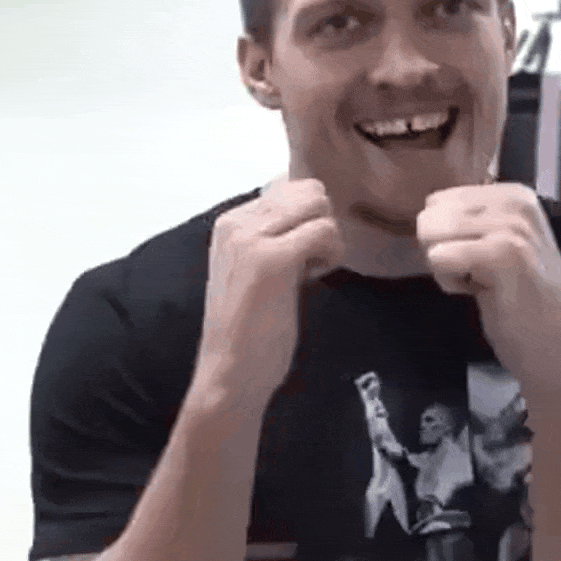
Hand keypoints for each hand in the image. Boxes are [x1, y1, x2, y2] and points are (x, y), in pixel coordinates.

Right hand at [195, 176, 344, 404]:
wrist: (230, 373)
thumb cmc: (248, 330)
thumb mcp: (254, 269)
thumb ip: (273, 237)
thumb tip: (312, 210)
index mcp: (229, 222)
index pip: (287, 187)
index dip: (305, 220)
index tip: (298, 256)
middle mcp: (236, 222)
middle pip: (308, 190)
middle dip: (320, 224)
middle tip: (310, 263)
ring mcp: (252, 238)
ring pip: (318, 204)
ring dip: (327, 237)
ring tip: (311, 271)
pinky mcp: (273, 260)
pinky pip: (325, 231)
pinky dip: (331, 253)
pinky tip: (314, 279)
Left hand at [416, 182, 560, 387]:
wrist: (554, 347)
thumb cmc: (522, 302)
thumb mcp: (502, 244)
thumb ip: (471, 222)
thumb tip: (427, 212)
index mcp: (514, 195)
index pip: (440, 200)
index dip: (447, 238)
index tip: (480, 262)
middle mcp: (516, 202)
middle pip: (431, 215)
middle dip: (442, 250)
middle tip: (478, 276)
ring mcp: (512, 227)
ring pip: (431, 234)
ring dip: (446, 268)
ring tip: (482, 284)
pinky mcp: (503, 255)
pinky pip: (439, 257)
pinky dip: (450, 282)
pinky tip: (481, 294)